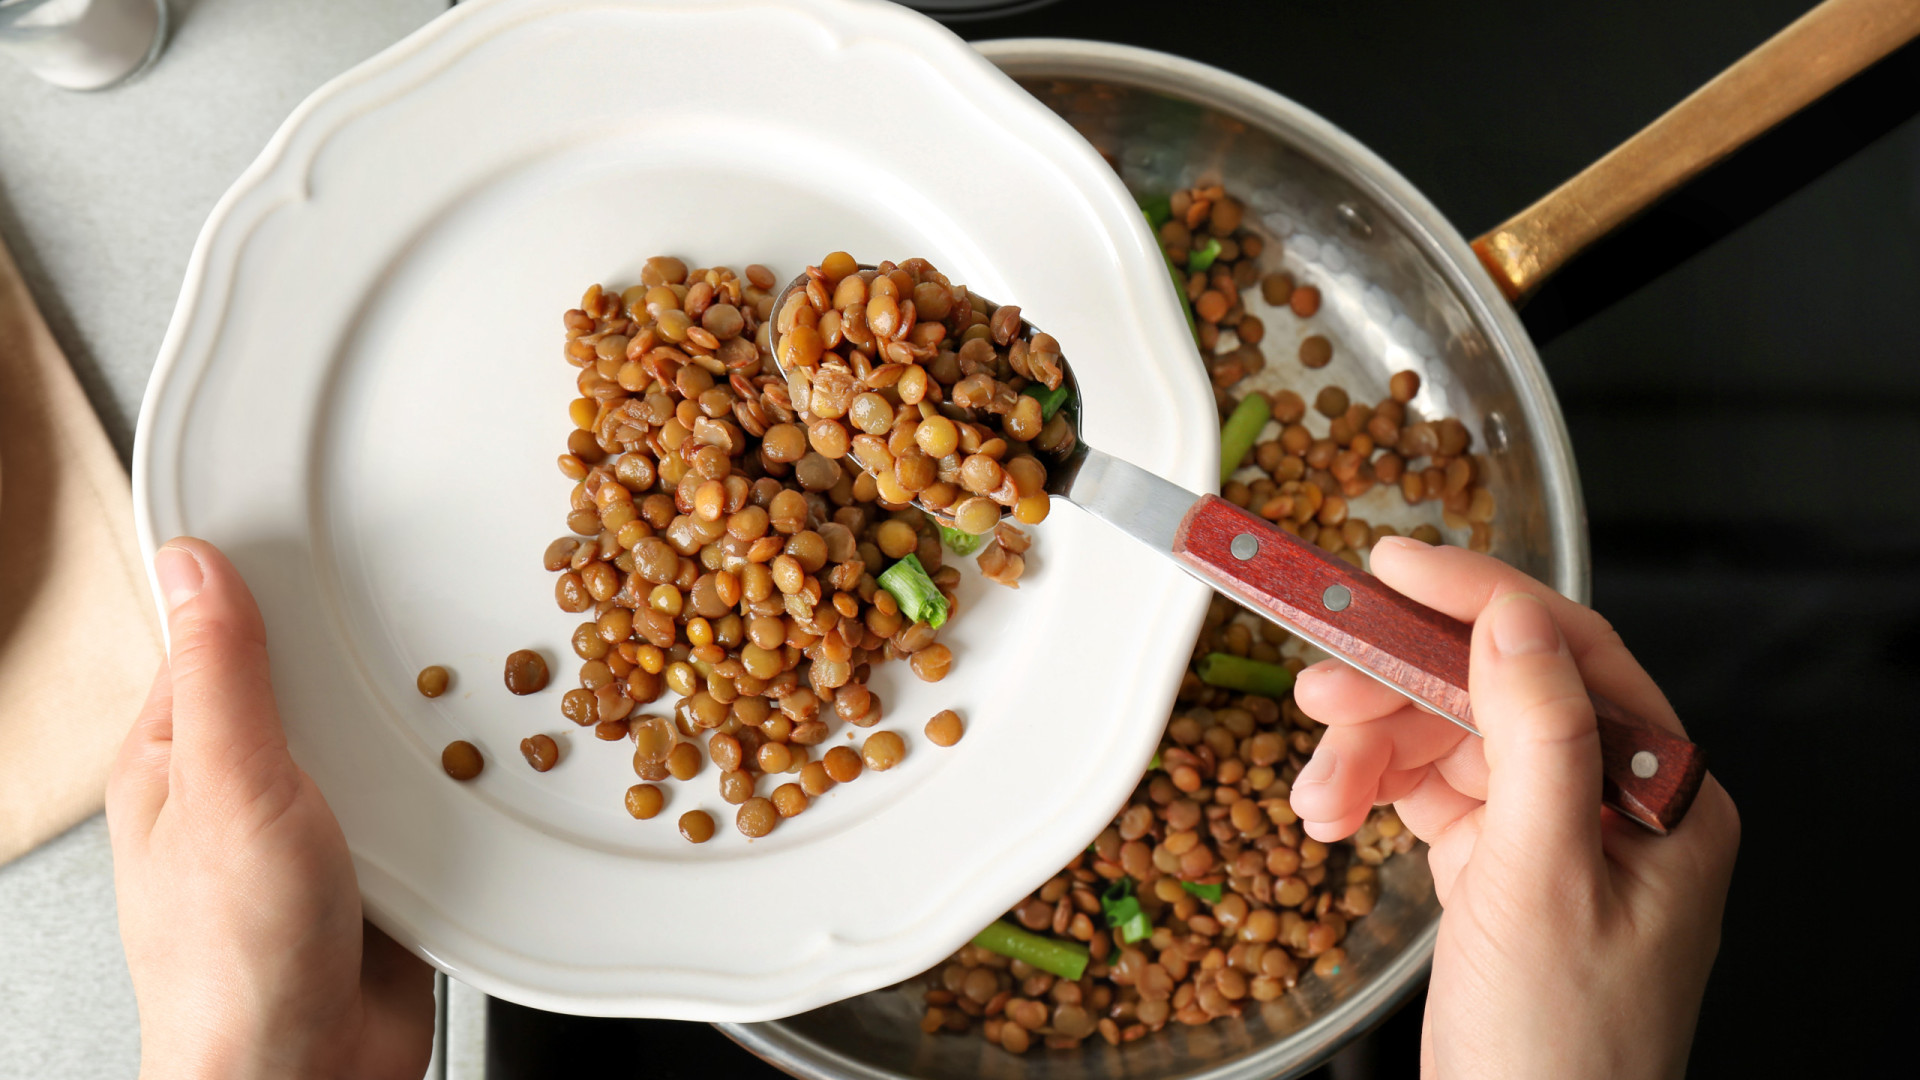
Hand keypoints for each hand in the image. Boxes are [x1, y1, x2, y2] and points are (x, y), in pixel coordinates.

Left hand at [107, 538, 433, 1079]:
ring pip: (380, 737)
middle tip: (421, 624)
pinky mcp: (380, 862)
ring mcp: (316, 823)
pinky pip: (425, 798)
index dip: (272, 585)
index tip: (326, 534)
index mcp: (182, 753)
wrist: (308, 1075)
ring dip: (419, 729)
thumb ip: (221, 674)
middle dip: (369, 663)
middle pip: (319, 680)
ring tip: (461, 696)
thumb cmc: (233, 961)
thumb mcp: (227, 787)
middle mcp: (247, 782)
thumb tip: (192, 565)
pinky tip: (474, 774)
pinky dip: (452, 788)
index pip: (223, 633)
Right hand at [1287, 537, 1737, 1079]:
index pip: (1570, 653)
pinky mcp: (1498, 867)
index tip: (1391, 566)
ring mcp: (1552, 836)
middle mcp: (1612, 805)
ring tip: (1319, 793)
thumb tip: (1516, 622)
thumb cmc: (1558, 1051)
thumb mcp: (1543, 878)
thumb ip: (1538, 737)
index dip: (1477, 598)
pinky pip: (1427, 793)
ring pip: (1446, 739)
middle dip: (1396, 690)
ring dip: (1369, 752)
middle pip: (1492, 692)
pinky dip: (1371, 793)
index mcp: (1661, 797)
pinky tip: (1332, 816)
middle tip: (1319, 691)